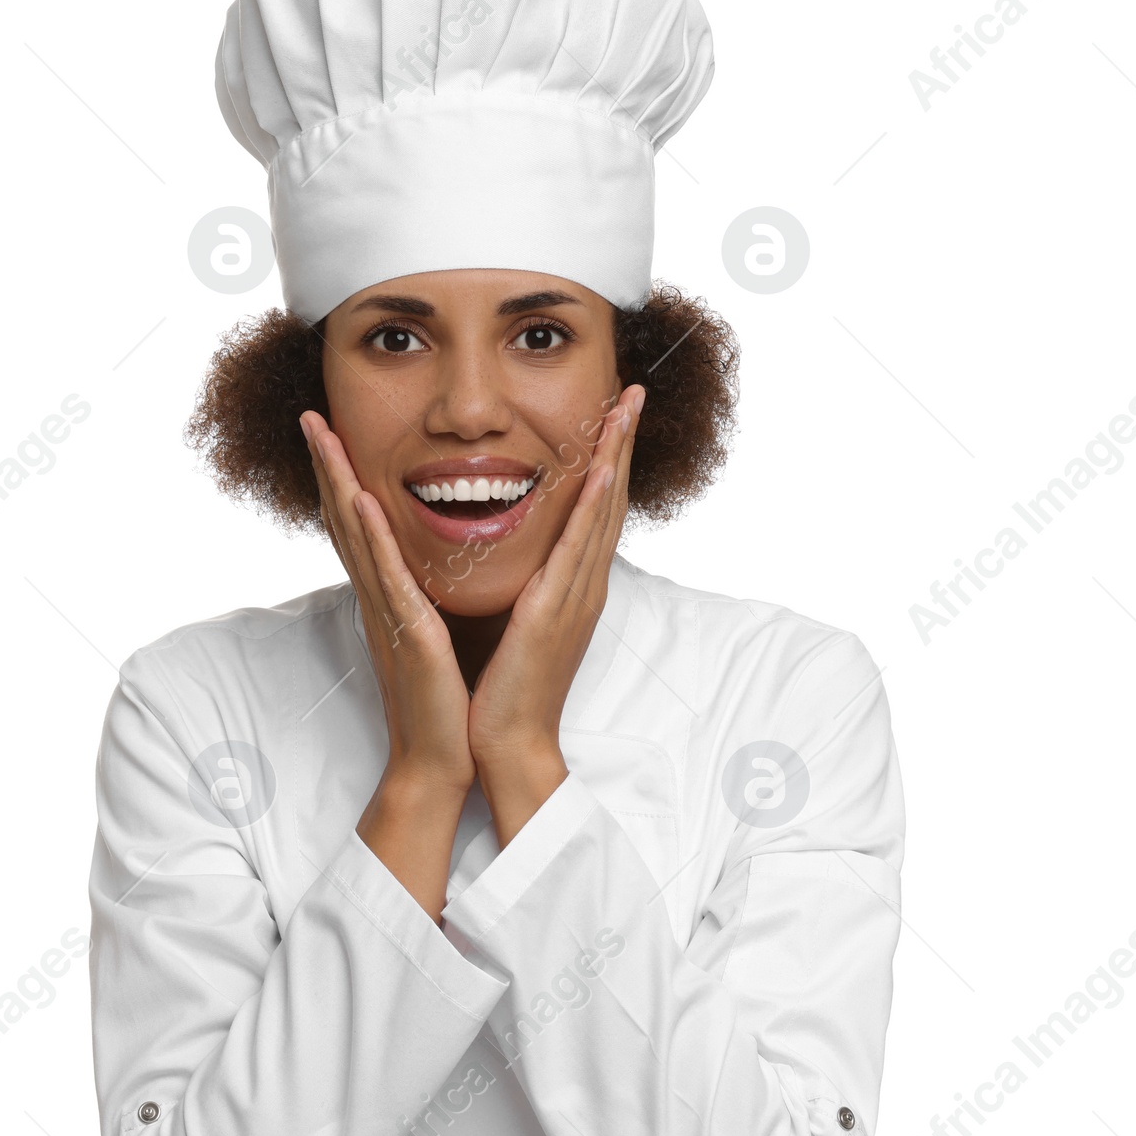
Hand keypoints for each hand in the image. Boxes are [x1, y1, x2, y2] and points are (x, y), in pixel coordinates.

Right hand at [301, 412, 475, 805]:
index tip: (332, 430)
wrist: (442, 759)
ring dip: (338, 481)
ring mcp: (389, 612)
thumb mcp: (435, 634)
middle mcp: (380, 596)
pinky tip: (359, 499)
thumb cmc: (446, 700)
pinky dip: (370, 536)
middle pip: (345, 517)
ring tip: (322, 434)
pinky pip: (387, 576)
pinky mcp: (409, 632)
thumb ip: (425, 597)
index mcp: (391, 595)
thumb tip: (429, 569)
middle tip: (309, 414)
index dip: (343, 475)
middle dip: (327, 465)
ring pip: (356, 535)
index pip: (360, 524)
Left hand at [467, 385, 642, 843]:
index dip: (608, 459)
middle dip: (622, 443)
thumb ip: (520, 585)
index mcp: (571, 587)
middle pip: (610, 499)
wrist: (504, 743)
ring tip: (624, 409)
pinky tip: (599, 469)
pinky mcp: (556, 612)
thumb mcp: (513, 621)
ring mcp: (576, 597)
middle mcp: (583, 585)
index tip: (612, 413)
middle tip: (633, 392)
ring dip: (615, 456)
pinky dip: (591, 506)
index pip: (595, 509)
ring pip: (602, 512)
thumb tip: (510, 555)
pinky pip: (577, 549)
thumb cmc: (502, 687)